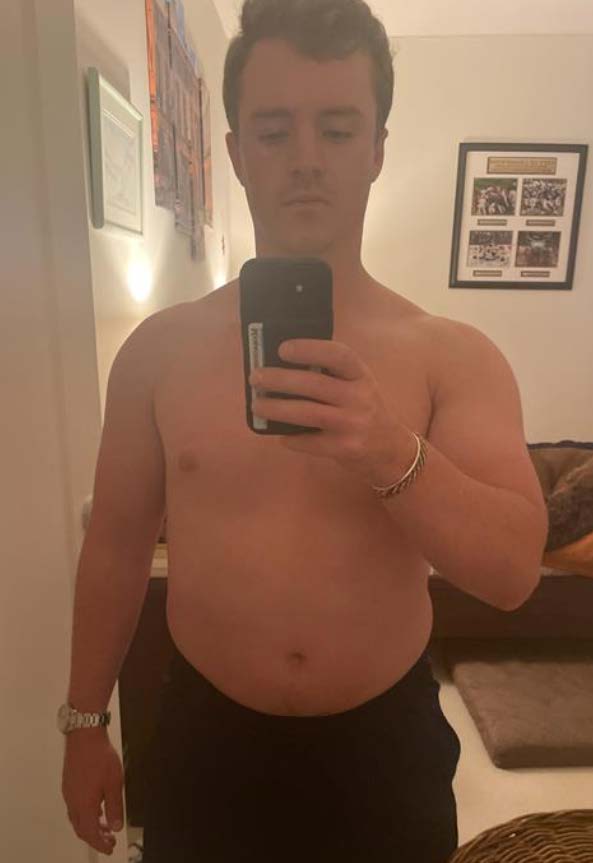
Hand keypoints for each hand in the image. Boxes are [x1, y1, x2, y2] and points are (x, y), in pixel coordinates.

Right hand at [62, 730, 124, 855]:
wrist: (85, 736)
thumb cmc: (100, 757)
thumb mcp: (114, 784)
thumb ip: (115, 807)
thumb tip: (115, 826)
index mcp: (84, 805)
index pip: (90, 833)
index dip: (100, 843)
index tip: (109, 848)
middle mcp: (73, 802)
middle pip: (82, 828)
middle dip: (95, 837)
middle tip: (108, 840)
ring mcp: (69, 793)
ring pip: (77, 818)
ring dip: (90, 826)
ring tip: (104, 826)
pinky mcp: (69, 783)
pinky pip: (75, 807)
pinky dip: (85, 814)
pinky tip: (95, 808)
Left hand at [249, 339, 414, 485]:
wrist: (389, 450)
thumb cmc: (364, 411)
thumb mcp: (357, 387)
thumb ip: (331, 376)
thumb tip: (282, 367)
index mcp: (361, 376)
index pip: (338, 355)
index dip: (310, 349)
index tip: (282, 349)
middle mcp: (359, 397)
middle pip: (314, 384)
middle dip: (279, 379)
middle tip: (256, 377)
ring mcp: (352, 424)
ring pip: (307, 413)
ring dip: (276, 408)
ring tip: (257, 405)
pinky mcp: (344, 449)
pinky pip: (309, 441)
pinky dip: (290, 438)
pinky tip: (278, 435)